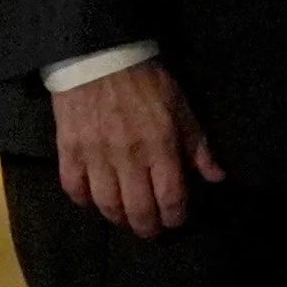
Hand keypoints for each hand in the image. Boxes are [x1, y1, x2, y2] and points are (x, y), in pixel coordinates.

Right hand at [53, 59, 224, 237]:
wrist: (99, 56)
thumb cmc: (147, 82)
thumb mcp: (182, 108)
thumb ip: (198, 146)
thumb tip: (217, 178)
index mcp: (161, 146)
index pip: (171, 197)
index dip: (175, 217)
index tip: (176, 221)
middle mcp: (129, 157)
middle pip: (138, 210)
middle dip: (147, 228)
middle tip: (151, 230)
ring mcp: (96, 156)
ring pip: (106, 205)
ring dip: (117, 219)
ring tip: (125, 219)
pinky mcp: (69, 151)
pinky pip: (73, 188)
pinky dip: (83, 200)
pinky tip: (93, 200)